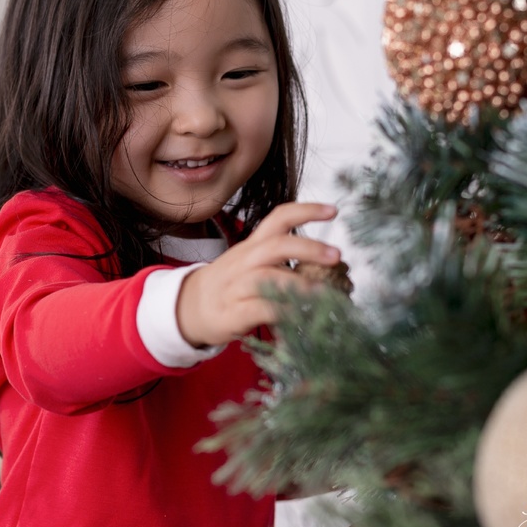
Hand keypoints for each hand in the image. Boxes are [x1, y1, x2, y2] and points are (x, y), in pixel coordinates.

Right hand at [175, 202, 340, 346]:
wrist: (189, 308)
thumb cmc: (231, 285)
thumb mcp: (250, 263)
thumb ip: (281, 260)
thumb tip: (325, 262)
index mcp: (253, 246)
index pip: (278, 218)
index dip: (305, 211)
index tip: (333, 210)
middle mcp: (244, 262)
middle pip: (275, 245)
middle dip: (308, 248)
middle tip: (336, 255)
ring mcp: (237, 287)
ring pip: (267, 278)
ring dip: (298, 284)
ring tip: (324, 292)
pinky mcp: (233, 313)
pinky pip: (260, 309)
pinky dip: (282, 311)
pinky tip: (300, 316)